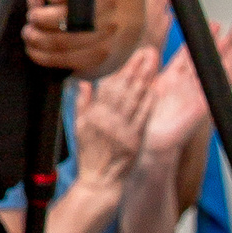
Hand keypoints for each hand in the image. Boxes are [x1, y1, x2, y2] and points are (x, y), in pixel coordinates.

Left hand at [20, 0, 142, 74]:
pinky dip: (44, 56)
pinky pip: (67, 59)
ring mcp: (107, 33)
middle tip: (31, 18)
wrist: (99, 30)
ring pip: (66, 41)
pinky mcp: (100, 55)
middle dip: (42, 19)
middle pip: (71, 18)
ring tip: (29, 34)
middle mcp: (108, 6)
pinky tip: (35, 49)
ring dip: (39, 39)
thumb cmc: (68, 3)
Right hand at [71, 46, 158, 187]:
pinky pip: (142, 118)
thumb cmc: (89, 153)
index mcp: (93, 116)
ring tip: (153, 65)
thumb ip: (82, 103)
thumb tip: (84, 83)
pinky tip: (154, 90)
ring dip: (144, 81)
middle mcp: (107, 121)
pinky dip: (148, 104)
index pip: (108, 87)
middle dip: (136, 69)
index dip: (122, 70)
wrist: (99, 180)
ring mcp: (122, 131)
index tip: (131, 56)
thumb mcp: (78, 127)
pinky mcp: (134, 141)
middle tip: (146, 53)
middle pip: (123, 90)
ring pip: (134, 101)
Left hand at [144, 6, 231, 158]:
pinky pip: (230, 76)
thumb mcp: (147, 82)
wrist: (147, 142)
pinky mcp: (211, 98)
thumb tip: (148, 49)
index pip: (207, 51)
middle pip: (227, 52)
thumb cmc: (146, 118)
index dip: (218, 35)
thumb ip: (150, 65)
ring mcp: (208, 90)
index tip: (222, 21)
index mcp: (185, 78)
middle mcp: (199, 82)